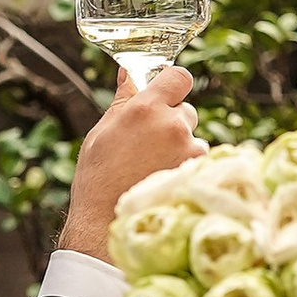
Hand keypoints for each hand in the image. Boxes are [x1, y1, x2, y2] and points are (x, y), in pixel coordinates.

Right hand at [61, 61, 199, 256]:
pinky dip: (186, 166)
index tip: (166, 94)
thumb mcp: (102, 131)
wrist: (105, 222)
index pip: (179, 77)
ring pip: (193, 138)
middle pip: (187, 110)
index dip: (173, 84)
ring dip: (181, 147)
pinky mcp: (197, 171)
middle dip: (173, 121)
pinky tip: (163, 179)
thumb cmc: (98, 176)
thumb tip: (128, 73)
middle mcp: (172, 124)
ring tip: (153, 167)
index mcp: (146, 108)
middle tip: (149, 143)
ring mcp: (189, 149)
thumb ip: (123, 100)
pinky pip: (198, 161)